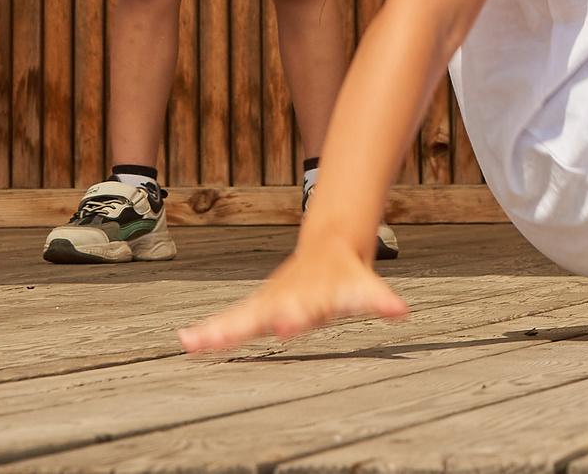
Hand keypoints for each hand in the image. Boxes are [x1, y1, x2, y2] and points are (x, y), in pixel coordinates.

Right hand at [178, 239, 407, 353]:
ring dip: (218, 329)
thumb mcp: (366, 288)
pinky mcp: (257, 307)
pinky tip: (187, 341)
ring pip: (240, 316)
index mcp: (312, 296)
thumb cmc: (347, 275)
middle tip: (220, 339)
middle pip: (263, 314)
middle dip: (244, 326)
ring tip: (192, 342)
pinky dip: (210, 330)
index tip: (286, 325)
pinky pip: (231, 320)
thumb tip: (401, 310)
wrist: (330, 245)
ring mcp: (268, 301)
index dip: (297, 317)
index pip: (304, 309)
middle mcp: (286, 298)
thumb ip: (380, 301)